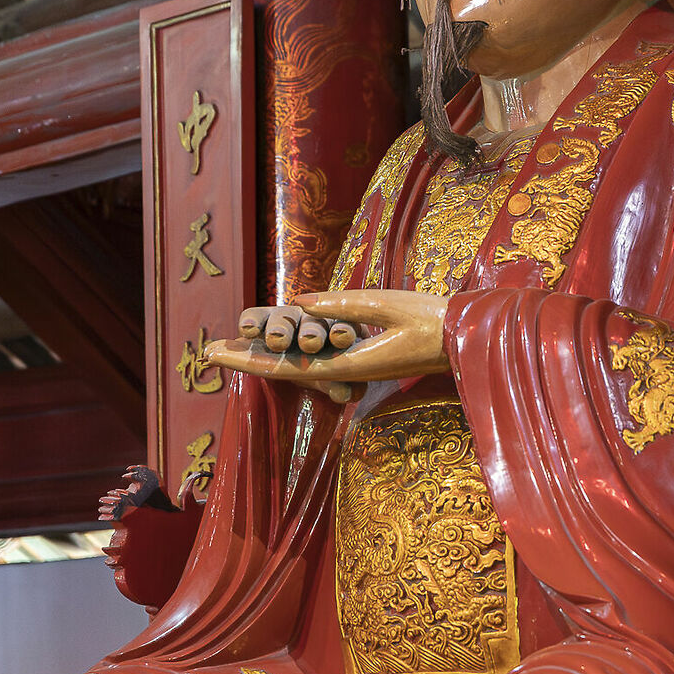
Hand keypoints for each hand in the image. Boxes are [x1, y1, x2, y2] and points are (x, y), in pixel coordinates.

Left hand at [205, 291, 451, 402]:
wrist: (464, 339)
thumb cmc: (431, 321)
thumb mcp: (386, 305)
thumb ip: (342, 304)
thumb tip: (297, 301)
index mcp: (346, 365)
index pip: (284, 368)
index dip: (246, 361)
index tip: (213, 354)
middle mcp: (344, 372)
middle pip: (284, 370)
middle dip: (246, 359)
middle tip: (210, 350)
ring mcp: (353, 368)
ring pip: (299, 365)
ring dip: (267, 355)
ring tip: (239, 343)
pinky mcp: (363, 361)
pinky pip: (318, 359)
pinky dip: (293, 352)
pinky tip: (283, 343)